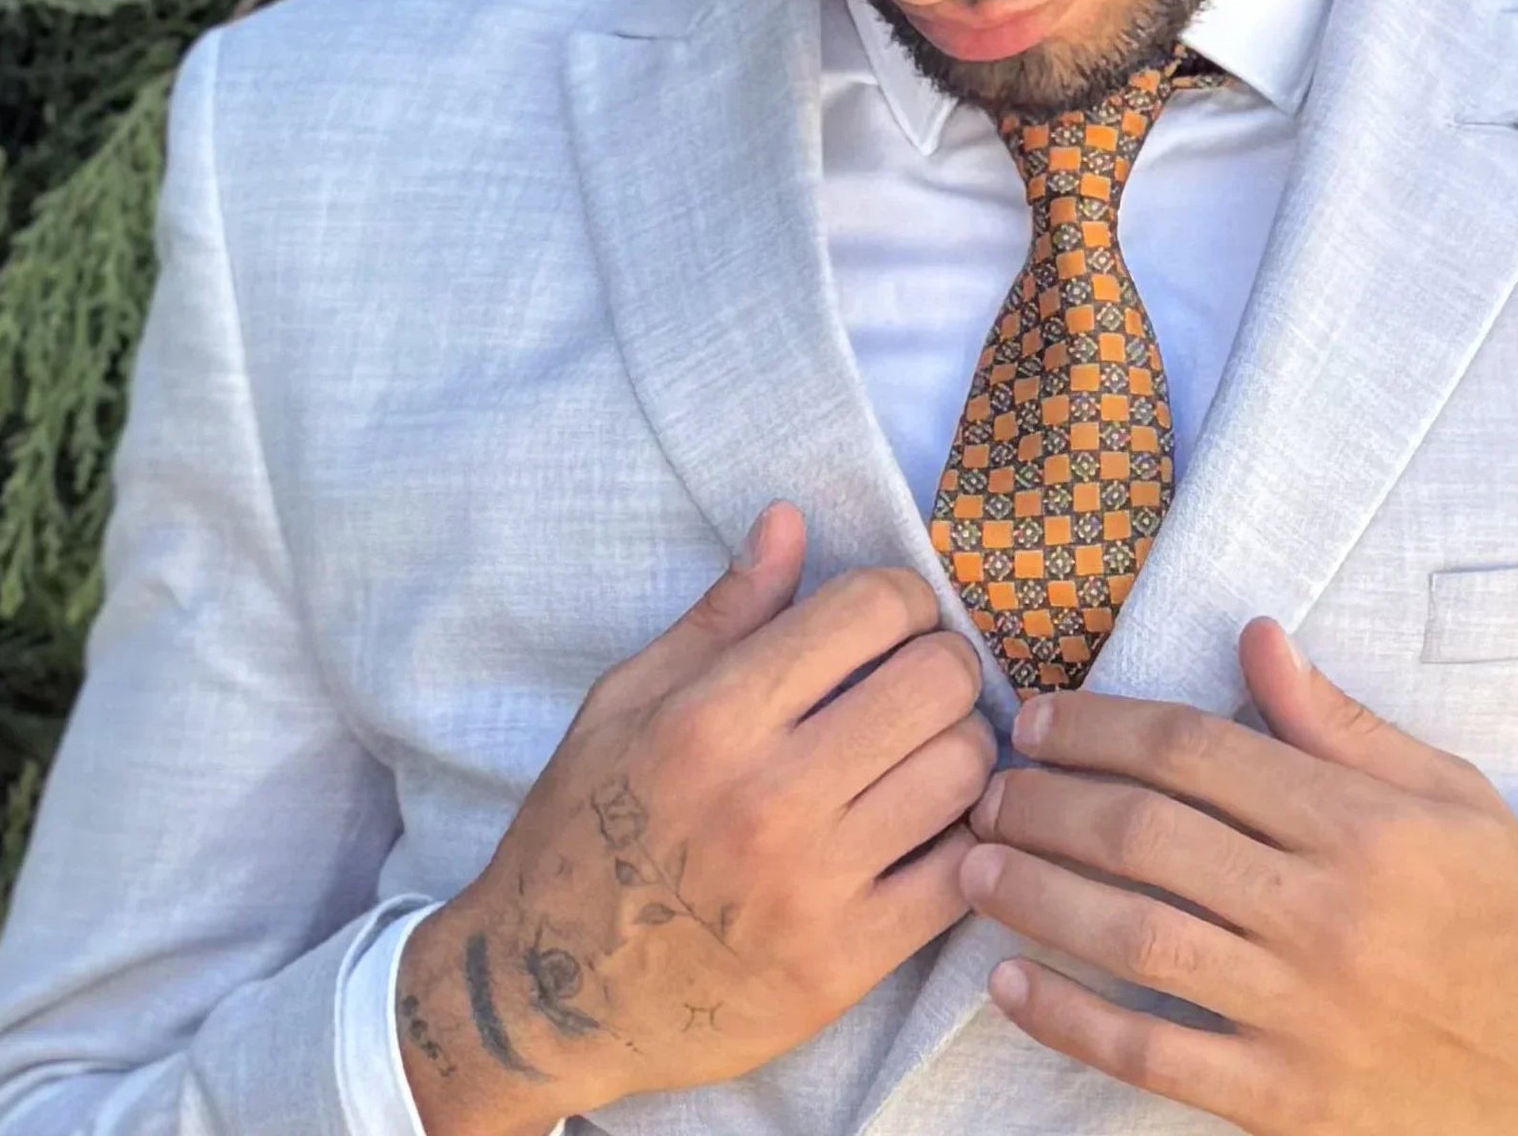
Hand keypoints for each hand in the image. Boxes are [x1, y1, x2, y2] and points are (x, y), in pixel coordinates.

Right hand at [398, 502, 993, 1135]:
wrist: (549, 999)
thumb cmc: (583, 828)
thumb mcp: (626, 702)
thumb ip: (723, 612)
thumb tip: (789, 519)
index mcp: (712, 717)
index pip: (871, 609)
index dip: (900, 597)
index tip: (889, 620)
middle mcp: (767, 797)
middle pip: (938, 680)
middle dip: (943, 662)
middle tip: (918, 682)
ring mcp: (812, 887)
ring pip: (965, 771)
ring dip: (961, 749)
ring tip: (923, 754)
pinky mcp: (845, 967)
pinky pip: (964, 877)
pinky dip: (968, 842)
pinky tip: (932, 830)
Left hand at [959, 619, 1517, 1135]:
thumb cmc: (1517, 923)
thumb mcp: (1452, 800)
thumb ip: (1339, 722)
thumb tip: (1252, 634)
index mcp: (1362, 826)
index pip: (1194, 750)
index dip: (1099, 723)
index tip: (1039, 714)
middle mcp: (1325, 913)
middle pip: (1145, 834)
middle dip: (1046, 797)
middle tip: (987, 780)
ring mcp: (1303, 1015)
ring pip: (1133, 936)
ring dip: (1035, 893)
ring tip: (971, 859)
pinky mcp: (1289, 1104)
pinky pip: (1156, 1057)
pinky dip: (1074, 1022)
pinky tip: (1011, 986)